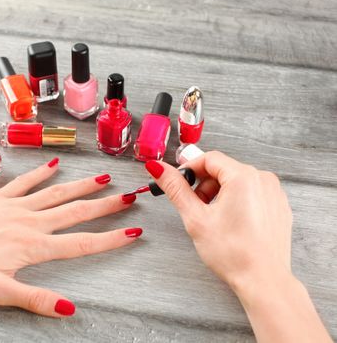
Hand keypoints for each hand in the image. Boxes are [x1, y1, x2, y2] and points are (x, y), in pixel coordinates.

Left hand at [0, 158, 140, 317]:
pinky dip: (42, 173)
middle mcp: (31, 222)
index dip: (110, 239)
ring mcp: (16, 206)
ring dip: (83, 186)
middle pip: (76, 212)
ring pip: (58, 193)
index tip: (132, 232)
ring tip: (105, 178)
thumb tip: (68, 307)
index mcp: (33, 246)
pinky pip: (26, 182)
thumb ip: (34, 298)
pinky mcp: (0, 197)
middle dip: (106, 206)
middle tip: (129, 197)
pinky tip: (55, 165)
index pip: (81, 243)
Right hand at [145, 152, 330, 341]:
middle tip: (195, 206)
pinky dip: (236, 202)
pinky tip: (230, 223)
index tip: (179, 182)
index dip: (190, 169)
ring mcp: (274, 193)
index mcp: (243, 177)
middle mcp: (263, 180)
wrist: (263, 280)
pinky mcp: (278, 207)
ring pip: (237, 181)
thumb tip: (159, 168)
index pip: (209, 158)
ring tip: (212, 218)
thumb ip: (175, 188)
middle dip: (204, 184)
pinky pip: (252, 193)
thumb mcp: (196, 217)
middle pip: (224, 169)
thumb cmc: (233, 253)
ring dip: (219, 193)